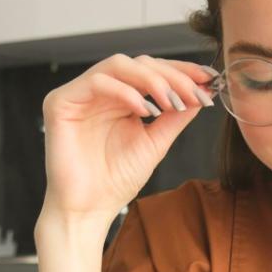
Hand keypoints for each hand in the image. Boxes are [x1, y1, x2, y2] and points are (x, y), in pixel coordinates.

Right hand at [39, 53, 216, 222]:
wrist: (89, 209)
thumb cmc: (116, 180)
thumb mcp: (155, 142)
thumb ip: (176, 116)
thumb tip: (203, 90)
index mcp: (120, 98)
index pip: (152, 70)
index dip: (181, 71)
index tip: (210, 79)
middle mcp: (100, 92)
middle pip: (139, 63)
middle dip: (172, 76)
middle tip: (196, 93)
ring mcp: (80, 94)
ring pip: (119, 64)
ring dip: (152, 80)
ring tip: (173, 102)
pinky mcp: (61, 102)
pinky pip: (97, 82)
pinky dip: (126, 92)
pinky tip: (146, 110)